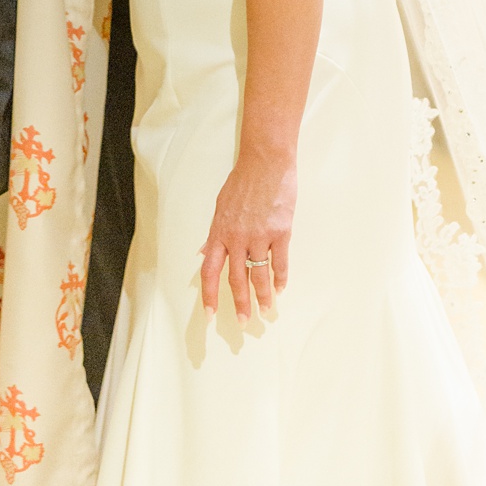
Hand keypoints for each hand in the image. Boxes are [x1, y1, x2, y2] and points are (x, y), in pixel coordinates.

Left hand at [199, 150, 296, 321]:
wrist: (266, 161)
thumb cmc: (243, 181)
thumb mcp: (221, 207)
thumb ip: (215, 234)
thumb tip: (205, 253)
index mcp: (219, 233)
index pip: (209, 272)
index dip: (209, 296)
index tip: (210, 316)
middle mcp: (237, 238)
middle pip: (236, 279)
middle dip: (240, 304)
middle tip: (245, 323)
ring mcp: (260, 236)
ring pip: (260, 275)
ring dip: (263, 296)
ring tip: (266, 312)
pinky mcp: (281, 231)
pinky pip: (280, 261)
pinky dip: (281, 277)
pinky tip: (281, 288)